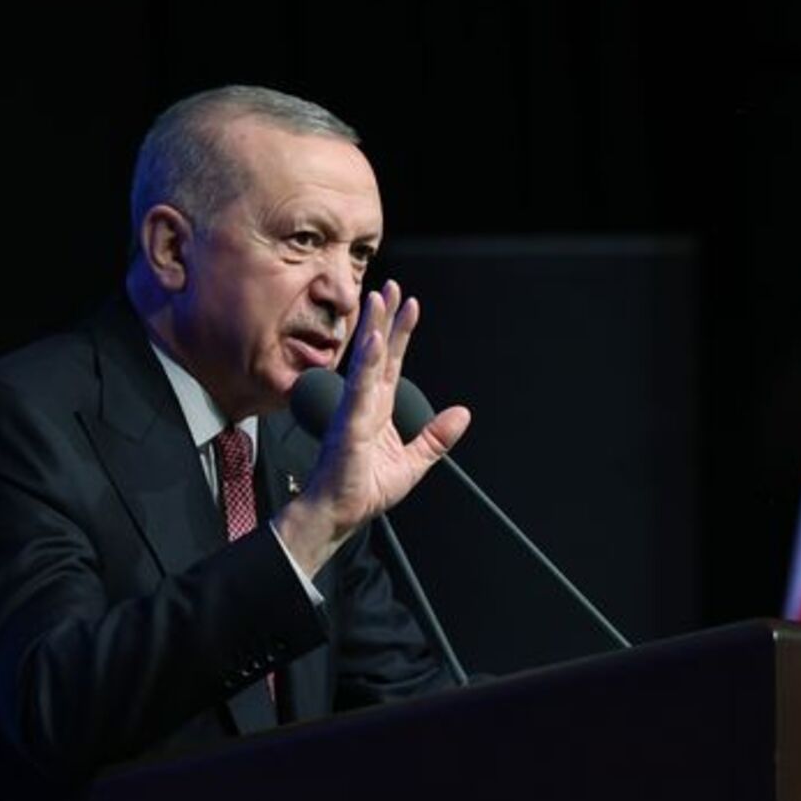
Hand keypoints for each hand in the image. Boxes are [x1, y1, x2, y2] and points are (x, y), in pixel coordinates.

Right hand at [273, 280, 469, 575]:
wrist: (337, 514)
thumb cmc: (364, 489)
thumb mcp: (413, 462)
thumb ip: (436, 437)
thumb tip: (463, 413)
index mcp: (378, 410)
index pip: (392, 363)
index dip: (401, 334)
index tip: (410, 305)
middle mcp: (364, 403)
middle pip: (378, 353)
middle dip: (386, 319)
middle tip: (391, 286)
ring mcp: (354, 411)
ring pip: (366, 363)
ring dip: (373, 329)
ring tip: (379, 299)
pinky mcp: (349, 425)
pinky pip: (359, 390)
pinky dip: (367, 365)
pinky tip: (373, 341)